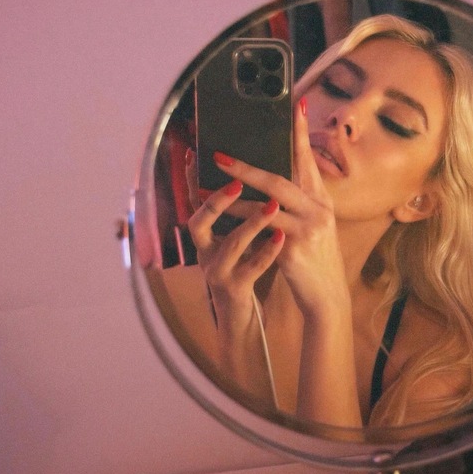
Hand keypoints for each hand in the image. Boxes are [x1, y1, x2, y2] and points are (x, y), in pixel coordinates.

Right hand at [185, 149, 284, 305]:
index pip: (195, 203)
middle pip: (199, 222)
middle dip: (215, 200)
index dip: (191, 180)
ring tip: (272, 206)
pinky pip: (251, 269)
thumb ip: (237, 214)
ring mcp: (218, 272)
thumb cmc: (241, 271)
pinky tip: (281, 239)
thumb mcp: (234, 241)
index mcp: (206, 237)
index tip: (193, 154)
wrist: (242, 319)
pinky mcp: (235, 289)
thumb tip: (251, 175)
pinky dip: (266, 252)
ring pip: (230, 244)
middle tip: (236, 180)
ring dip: (251, 223)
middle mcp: (206, 252)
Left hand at [209, 101, 349, 316]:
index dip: (301, 133)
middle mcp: (318, 210)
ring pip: (265, 204)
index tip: (297, 103)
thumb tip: (269, 185)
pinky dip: (239, 224)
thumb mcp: (313, 227)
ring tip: (206, 188)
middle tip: (219, 156)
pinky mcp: (295, 250)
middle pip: (280, 179)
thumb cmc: (315, 259)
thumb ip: (297, 204)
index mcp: (321, 201)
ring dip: (232, 196)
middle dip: (246, 167)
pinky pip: (260, 231)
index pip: (308, 161)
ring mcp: (308, 229)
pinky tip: (219, 220)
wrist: (328, 296)